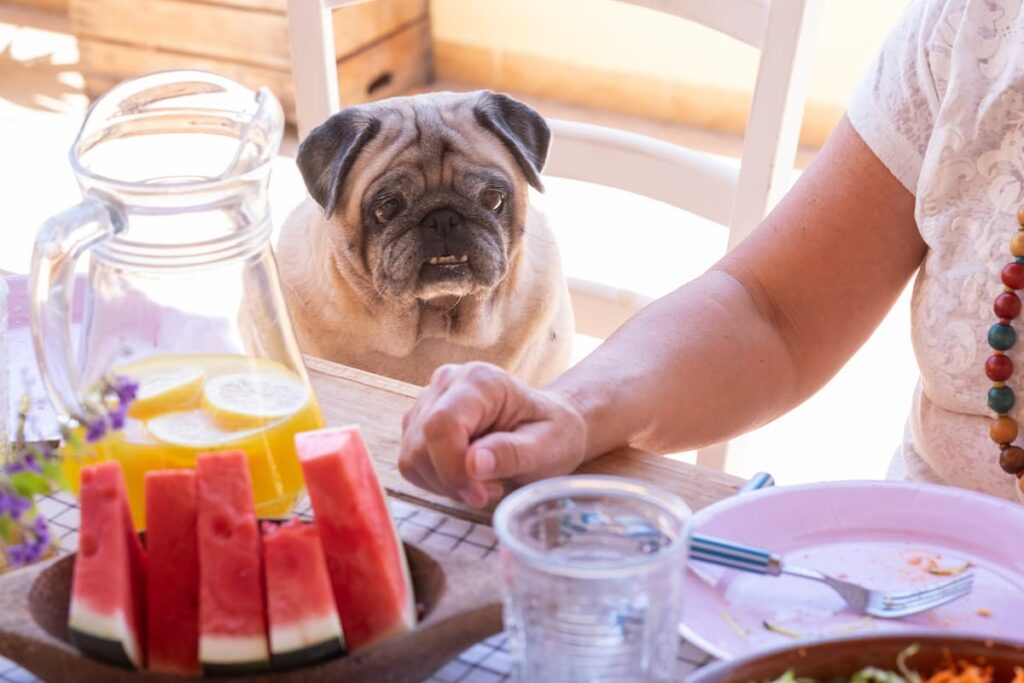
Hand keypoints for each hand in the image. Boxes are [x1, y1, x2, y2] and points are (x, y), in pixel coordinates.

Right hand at [398, 362, 587, 507]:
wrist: (549, 426)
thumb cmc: (553, 434)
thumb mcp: (548, 447)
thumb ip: (512, 453)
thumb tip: (473, 464)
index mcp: (481, 381)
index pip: (442, 424)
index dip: (452, 467)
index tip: (480, 493)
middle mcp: (447, 382)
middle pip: (421, 443)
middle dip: (451, 480)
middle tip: (489, 491)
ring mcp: (428, 400)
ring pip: (411, 456)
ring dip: (444, 483)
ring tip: (483, 483)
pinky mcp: (418, 422)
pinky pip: (410, 462)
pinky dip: (436, 481)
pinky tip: (467, 478)